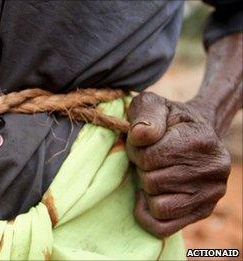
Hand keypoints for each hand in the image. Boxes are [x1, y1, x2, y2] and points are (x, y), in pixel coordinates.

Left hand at [126, 92, 230, 237]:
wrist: (193, 133)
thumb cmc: (167, 120)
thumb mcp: (152, 105)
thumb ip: (145, 115)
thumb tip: (140, 136)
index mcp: (202, 140)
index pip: (150, 157)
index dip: (136, 150)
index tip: (143, 143)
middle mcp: (215, 169)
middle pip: (152, 182)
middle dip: (141, 169)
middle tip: (148, 159)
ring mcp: (212, 194)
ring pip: (158, 206)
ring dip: (147, 190)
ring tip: (154, 172)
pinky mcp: (202, 211)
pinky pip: (162, 227)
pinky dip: (149, 212)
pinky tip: (151, 195)